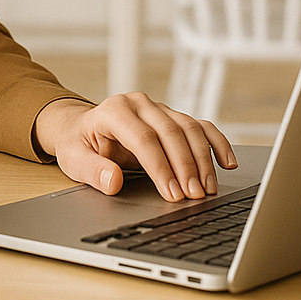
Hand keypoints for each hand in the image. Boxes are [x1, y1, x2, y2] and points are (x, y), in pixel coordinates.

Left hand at [32, 94, 235, 201]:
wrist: (81, 128)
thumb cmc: (78, 144)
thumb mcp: (73, 159)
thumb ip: (92, 170)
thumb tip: (113, 181)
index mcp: (115, 110)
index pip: (144, 138)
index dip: (161, 167)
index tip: (172, 194)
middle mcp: (140, 103)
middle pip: (171, 132)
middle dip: (186, 166)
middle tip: (195, 196)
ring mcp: (158, 108)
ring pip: (189, 128)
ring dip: (203, 159)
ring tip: (208, 188)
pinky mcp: (172, 116)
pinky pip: (200, 126)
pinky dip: (216, 143)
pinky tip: (227, 163)